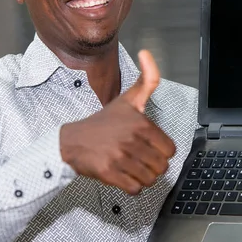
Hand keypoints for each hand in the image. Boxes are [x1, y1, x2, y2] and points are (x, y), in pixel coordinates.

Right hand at [60, 50, 175, 194]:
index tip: (148, 147)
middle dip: (152, 165)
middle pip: (162, 166)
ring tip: (131, 167)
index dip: (161, 151)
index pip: (170, 150)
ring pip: (150, 179)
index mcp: (141, 123)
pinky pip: (136, 189)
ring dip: (143, 177)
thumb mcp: (127, 99)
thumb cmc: (103, 122)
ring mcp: (120, 157)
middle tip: (139, 158)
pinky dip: (132, 187)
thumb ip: (146, 79)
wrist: (72, 141)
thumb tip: (147, 52)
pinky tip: (123, 175)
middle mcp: (132, 139)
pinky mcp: (110, 173)